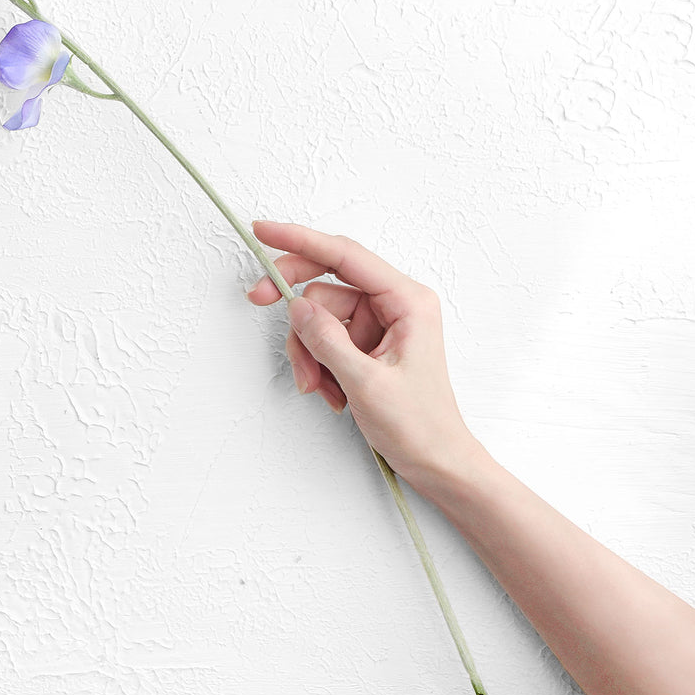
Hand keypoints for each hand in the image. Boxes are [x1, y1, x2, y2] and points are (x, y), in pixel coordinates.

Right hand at [245, 220, 483, 489]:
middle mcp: (394, 304)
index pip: (345, 256)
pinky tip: (330, 390)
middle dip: (296, 304)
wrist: (437, 462)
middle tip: (257, 300)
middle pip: (326, 282)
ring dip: (309, 351)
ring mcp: (379, 323)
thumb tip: (296, 306)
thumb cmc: (420, 426)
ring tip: (318, 385)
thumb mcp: (367, 383)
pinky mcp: (367, 343)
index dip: (300, 241)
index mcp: (407, 301)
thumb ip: (327, 340)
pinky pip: (325, 338)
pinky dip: (317, 363)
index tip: (264, 232)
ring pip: (319, 316)